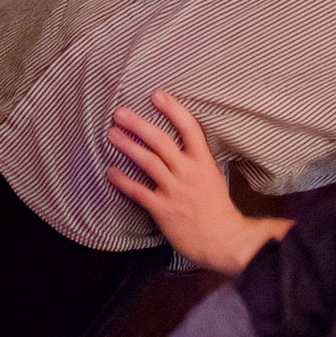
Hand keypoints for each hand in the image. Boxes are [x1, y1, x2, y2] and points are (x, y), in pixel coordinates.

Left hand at [105, 91, 290, 275]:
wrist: (225, 241)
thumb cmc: (218, 209)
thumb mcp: (213, 176)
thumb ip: (197, 159)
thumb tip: (180, 141)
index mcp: (203, 162)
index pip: (189, 128)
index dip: (173, 109)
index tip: (156, 95)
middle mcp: (188, 172)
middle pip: (161, 141)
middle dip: (139, 124)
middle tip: (119, 112)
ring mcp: (175, 191)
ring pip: (148, 161)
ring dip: (127, 146)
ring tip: (111, 134)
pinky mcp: (164, 209)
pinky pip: (139, 191)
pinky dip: (123, 181)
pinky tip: (110, 171)